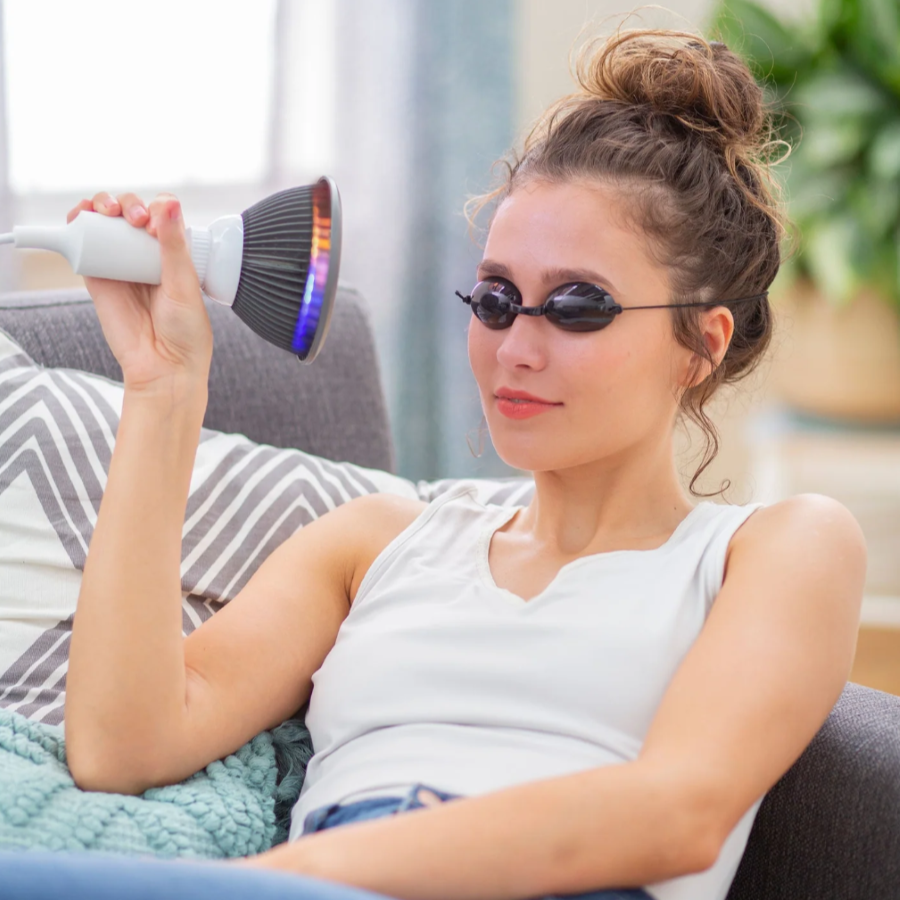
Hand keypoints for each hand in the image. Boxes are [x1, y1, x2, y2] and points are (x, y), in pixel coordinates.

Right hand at [67, 191, 213, 395]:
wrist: (164, 368)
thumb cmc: (185, 333)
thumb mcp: (185, 284)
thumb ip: (174, 245)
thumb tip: (169, 202)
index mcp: (175, 256)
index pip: (162, 215)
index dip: (157, 208)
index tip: (157, 224)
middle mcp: (146, 257)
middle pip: (131, 214)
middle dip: (129, 205)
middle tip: (136, 220)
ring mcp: (121, 265)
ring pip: (106, 224)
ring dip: (103, 204)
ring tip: (109, 211)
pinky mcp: (98, 278)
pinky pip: (84, 245)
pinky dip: (79, 223)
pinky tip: (81, 215)